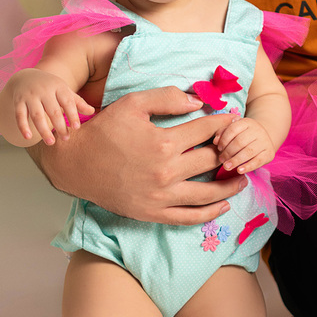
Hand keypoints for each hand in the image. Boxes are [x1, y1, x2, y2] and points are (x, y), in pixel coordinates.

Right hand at [9, 69, 94, 144]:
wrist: (25, 77)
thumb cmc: (50, 87)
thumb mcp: (64, 91)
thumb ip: (77, 102)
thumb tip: (92, 112)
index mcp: (58, 87)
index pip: (67, 102)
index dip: (73, 115)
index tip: (76, 128)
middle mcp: (44, 91)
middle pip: (53, 111)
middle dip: (60, 126)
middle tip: (66, 139)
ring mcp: (30, 96)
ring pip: (37, 115)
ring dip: (43, 130)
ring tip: (51, 142)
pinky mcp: (18, 102)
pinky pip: (19, 115)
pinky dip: (23, 127)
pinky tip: (28, 137)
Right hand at [30, 85, 248, 224]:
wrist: (74, 163)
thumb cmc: (103, 129)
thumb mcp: (133, 104)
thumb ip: (167, 98)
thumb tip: (198, 102)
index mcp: (164, 142)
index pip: (206, 130)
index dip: (222, 122)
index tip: (233, 119)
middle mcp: (166, 171)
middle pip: (211, 160)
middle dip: (229, 151)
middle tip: (239, 146)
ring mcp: (160, 196)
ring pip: (207, 193)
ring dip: (230, 186)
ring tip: (243, 178)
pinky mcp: (152, 213)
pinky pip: (188, 217)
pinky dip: (209, 213)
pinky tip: (223, 206)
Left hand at [214, 117, 277, 175]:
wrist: (263, 139)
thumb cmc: (243, 136)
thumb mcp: (233, 131)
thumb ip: (222, 133)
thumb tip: (216, 141)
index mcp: (247, 122)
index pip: (233, 129)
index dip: (224, 140)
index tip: (219, 148)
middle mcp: (258, 130)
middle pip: (240, 141)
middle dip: (228, 152)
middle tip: (222, 160)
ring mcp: (265, 141)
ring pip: (248, 151)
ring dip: (235, 160)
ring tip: (226, 166)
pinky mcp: (270, 153)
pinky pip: (258, 161)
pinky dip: (248, 166)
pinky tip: (239, 170)